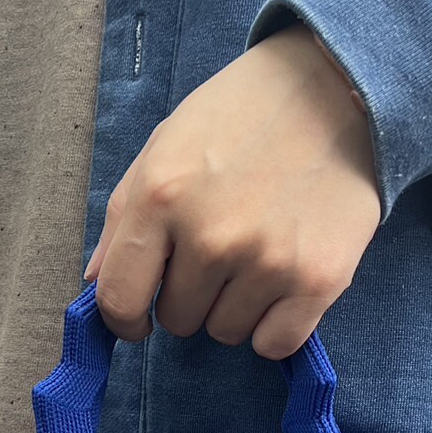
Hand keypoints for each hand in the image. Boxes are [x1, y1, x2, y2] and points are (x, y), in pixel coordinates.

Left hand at [83, 20, 380, 360]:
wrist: (335, 89)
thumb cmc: (240, 117)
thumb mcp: (164, 147)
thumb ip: (123, 218)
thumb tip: (96, 285)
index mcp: (160, 197)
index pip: (120, 299)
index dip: (125, 320)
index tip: (138, 319)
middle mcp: (211, 236)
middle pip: (178, 321)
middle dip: (190, 295)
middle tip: (220, 249)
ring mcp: (266, 262)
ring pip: (226, 332)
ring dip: (235, 306)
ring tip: (257, 252)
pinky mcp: (318, 281)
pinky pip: (274, 344)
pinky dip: (275, 324)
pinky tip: (283, 281)